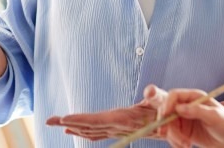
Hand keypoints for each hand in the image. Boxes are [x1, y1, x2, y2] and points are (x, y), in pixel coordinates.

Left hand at [45, 85, 167, 140]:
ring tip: (55, 123)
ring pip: (90, 130)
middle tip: (48, 120)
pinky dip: (83, 130)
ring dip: (72, 127)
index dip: (80, 120)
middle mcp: (118, 126)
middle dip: (67, 123)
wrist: (175, 126)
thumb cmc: (169, 110)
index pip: (98, 121)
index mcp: (124, 118)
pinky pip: (97, 132)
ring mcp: (117, 129)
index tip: (64, 119)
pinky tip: (73, 130)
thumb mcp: (165, 99)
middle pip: (88, 126)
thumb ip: (157, 95)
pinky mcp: (119, 128)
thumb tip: (150, 92)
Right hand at [153, 86, 223, 147]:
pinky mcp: (184, 132)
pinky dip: (175, 142)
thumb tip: (179, 108)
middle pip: (166, 110)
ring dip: (173, 136)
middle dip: (164, 122)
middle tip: (164, 132)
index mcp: (194, 97)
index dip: (167, 104)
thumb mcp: (215, 116)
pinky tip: (185, 147)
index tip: (165, 116)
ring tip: (185, 145)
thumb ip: (197, 111)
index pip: (174, 96)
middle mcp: (186, 106)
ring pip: (168, 125)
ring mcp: (184, 119)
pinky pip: (172, 136)